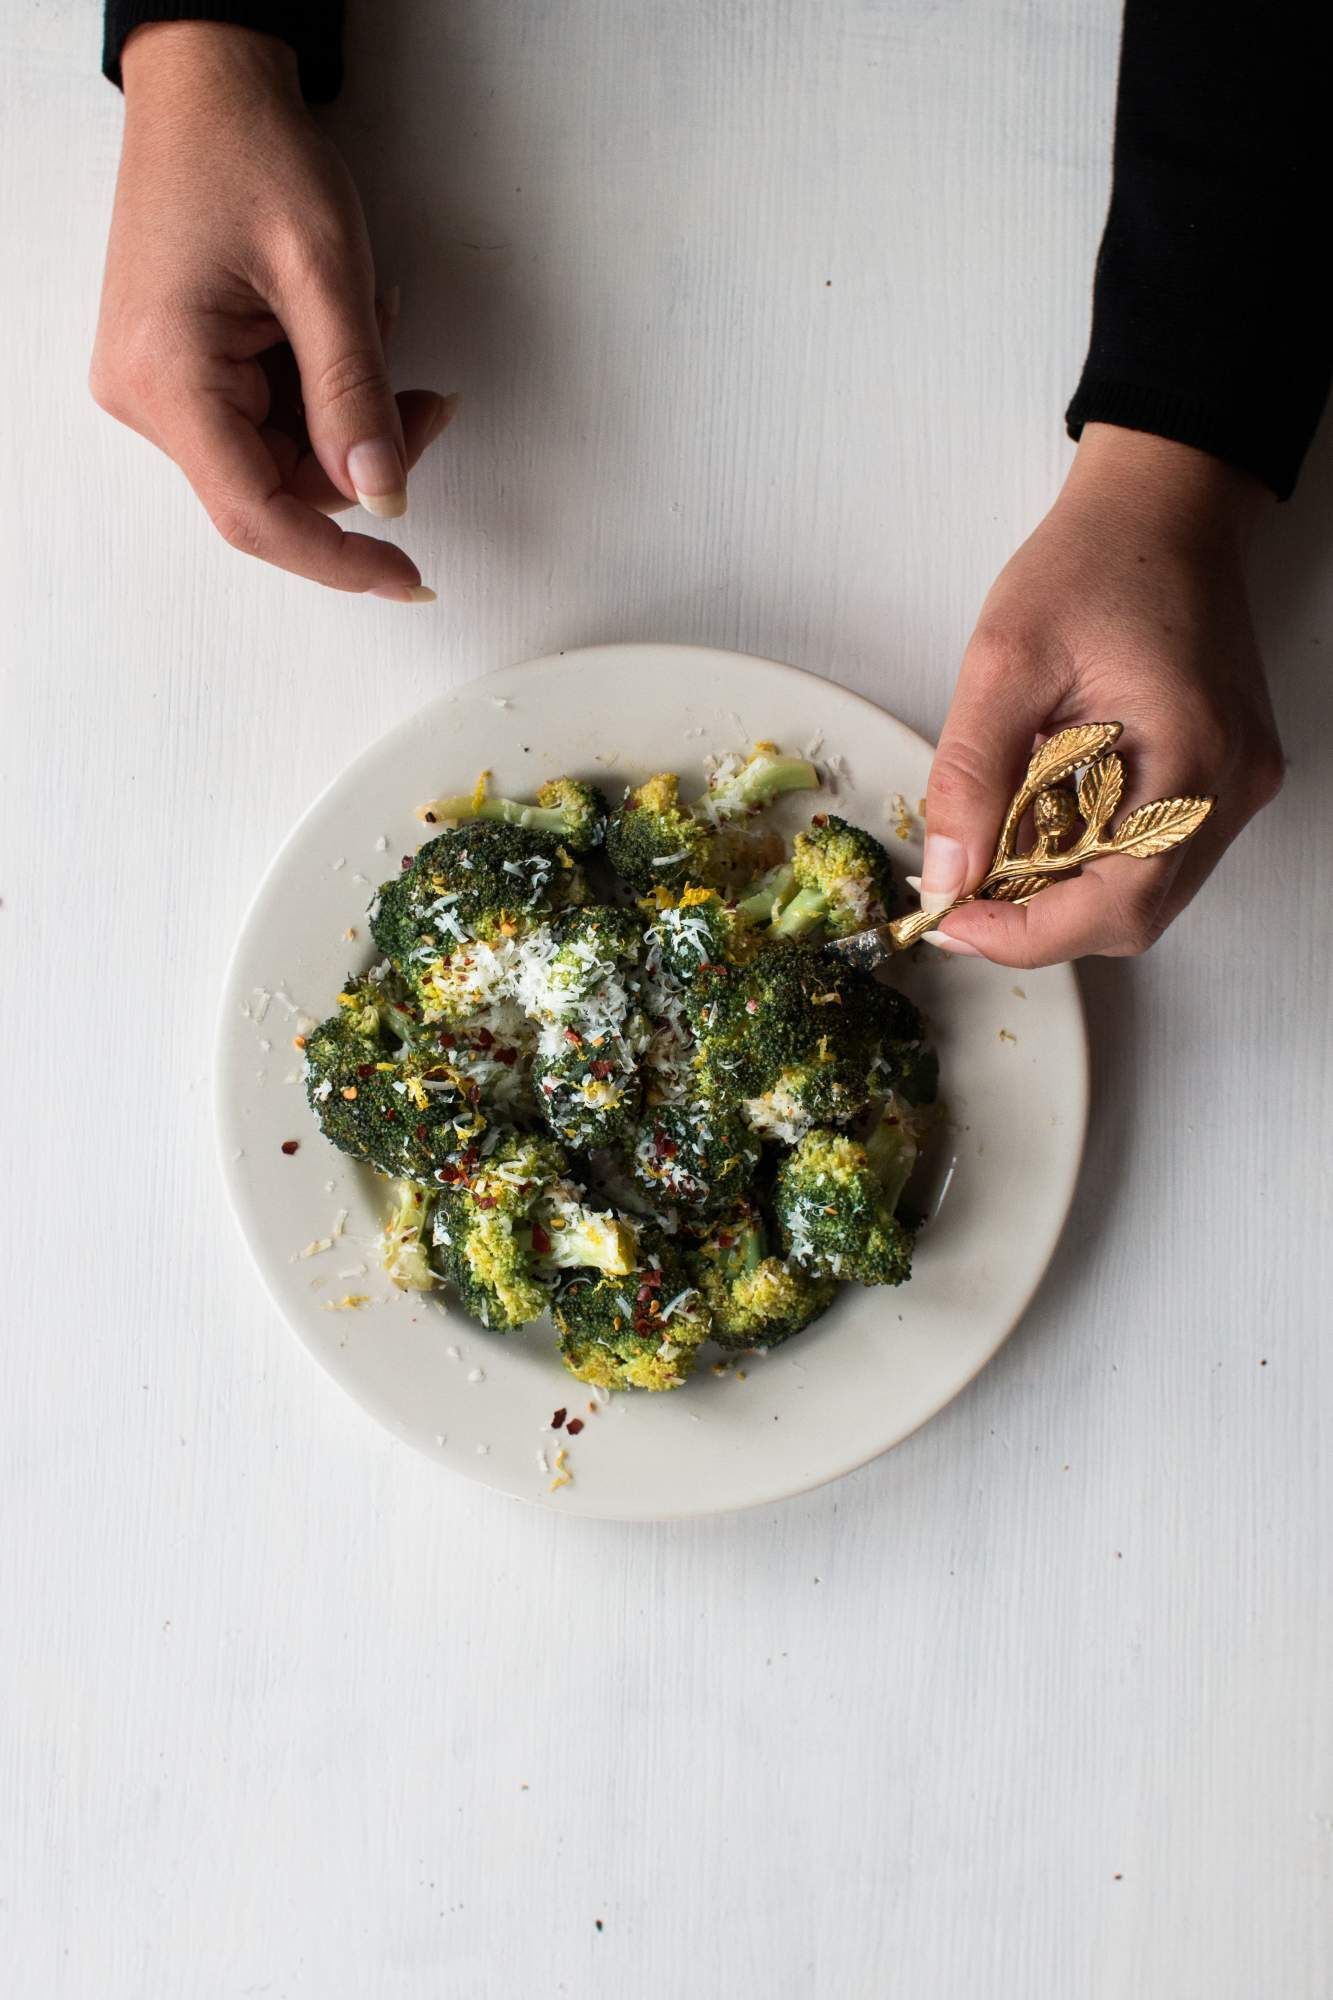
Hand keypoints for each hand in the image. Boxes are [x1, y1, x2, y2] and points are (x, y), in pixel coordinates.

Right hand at [91, 22, 449, 599]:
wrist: (207, 83)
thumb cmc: (249, 150)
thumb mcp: (323, 274)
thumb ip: (355, 396)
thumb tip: (385, 496)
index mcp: (166, 378)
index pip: (255, 515)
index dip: (339, 559)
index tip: (409, 577)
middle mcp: (147, 396)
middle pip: (276, 489)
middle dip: (362, 459)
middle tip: (430, 403)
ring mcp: (160, 386)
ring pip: (280, 459)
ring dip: (348, 418)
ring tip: (381, 331)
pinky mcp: (180, 371)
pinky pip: (268, 420)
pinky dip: (322, 393)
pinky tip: (344, 332)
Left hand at [920, 424, 1283, 964]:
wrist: (1162, 511)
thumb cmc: (1093, 565)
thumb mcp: (1004, 660)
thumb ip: (971, 772)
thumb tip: (948, 871)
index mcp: (1188, 751)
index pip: (1118, 900)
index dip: (1029, 933)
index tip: (954, 919)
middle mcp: (1229, 783)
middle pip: (1134, 914)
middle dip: (1039, 922)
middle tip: (962, 895)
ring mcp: (1235, 784)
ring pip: (1146, 893)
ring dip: (1063, 896)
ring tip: (996, 854)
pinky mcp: (1225, 777)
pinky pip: (1158, 855)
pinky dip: (1093, 862)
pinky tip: (1045, 824)